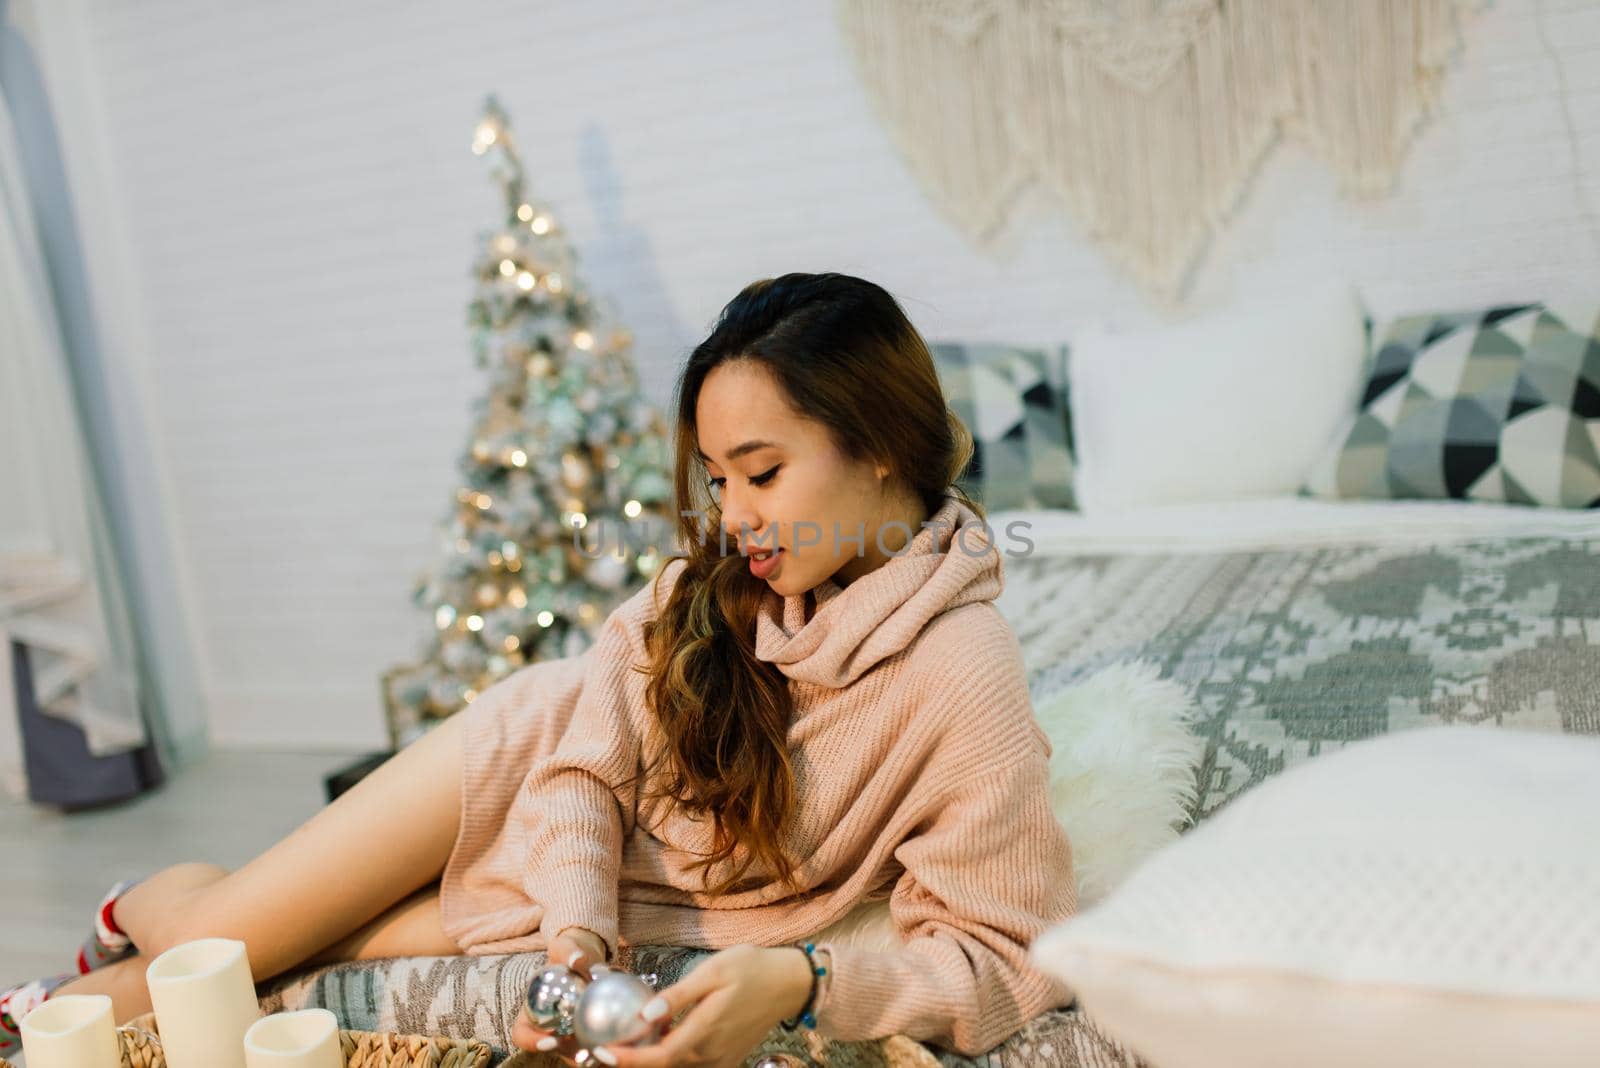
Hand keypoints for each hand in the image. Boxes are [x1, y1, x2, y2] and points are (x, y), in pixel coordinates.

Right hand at [512, 926, 612, 1062]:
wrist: (587, 956)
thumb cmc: (569, 951)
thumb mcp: (565, 946)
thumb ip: (568, 951)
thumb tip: (577, 959)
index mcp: (531, 1011)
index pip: (522, 1034)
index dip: (531, 1042)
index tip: (548, 1041)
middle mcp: (548, 1027)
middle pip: (552, 1050)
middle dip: (566, 1056)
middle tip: (583, 1052)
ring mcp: (570, 1033)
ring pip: (576, 1054)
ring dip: (589, 1057)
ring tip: (604, 1051)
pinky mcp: (591, 1032)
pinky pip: (598, 1044)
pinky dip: (608, 1044)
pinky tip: (624, 1038)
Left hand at [596, 944, 814, 1067]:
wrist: (789, 983)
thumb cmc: (751, 969)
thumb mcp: (713, 970)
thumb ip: (679, 996)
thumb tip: (645, 1015)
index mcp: (706, 1030)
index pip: (660, 1056)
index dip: (629, 1059)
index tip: (603, 1052)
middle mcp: (712, 1053)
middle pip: (664, 1067)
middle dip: (632, 1061)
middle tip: (604, 1048)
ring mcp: (721, 1059)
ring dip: (651, 1060)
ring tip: (626, 1043)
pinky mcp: (726, 1058)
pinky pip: (692, 1065)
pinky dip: (671, 1058)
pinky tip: (660, 1037)